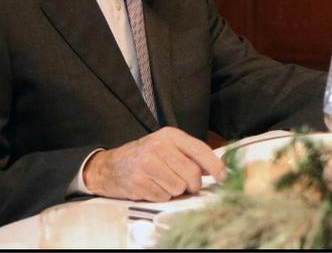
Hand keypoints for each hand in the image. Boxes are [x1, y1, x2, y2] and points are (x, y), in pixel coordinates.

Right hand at [83, 126, 225, 200]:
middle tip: (188, 185)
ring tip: (164, 182)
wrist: (108, 166)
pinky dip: (162, 196)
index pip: (199, 150)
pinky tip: (153, 187)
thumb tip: (217, 169)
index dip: (215, 165)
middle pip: (191, 173)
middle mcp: (158, 147)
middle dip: (194, 184)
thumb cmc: (144, 156)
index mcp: (170, 135)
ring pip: (179, 187)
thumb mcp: (167, 146)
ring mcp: (146, 165)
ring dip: (176, 190)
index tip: (223, 176)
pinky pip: (163, 196)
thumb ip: (191, 155)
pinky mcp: (137, 182)